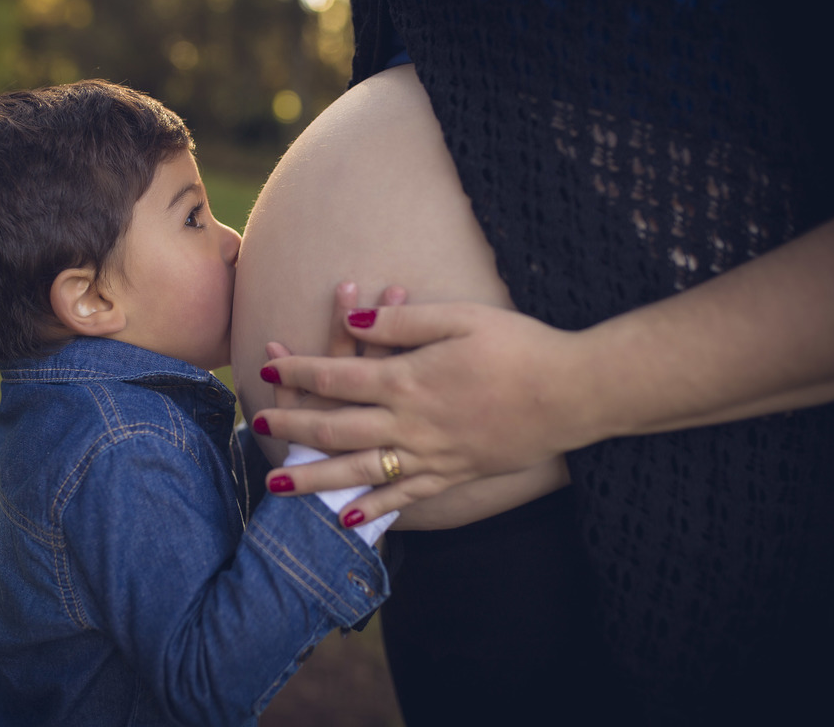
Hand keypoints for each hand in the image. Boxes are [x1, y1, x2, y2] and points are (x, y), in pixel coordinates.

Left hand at [255, 302, 590, 524]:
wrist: (574, 394)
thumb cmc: (519, 346)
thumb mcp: (459, 317)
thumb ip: (402, 319)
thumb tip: (352, 316)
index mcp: (408, 379)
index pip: (338, 374)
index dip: (299, 371)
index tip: (268, 366)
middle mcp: (412, 423)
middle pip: (337, 427)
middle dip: (295, 427)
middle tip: (260, 427)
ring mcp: (432, 455)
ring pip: (360, 471)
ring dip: (316, 479)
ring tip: (278, 486)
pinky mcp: (454, 475)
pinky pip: (406, 497)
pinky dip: (375, 509)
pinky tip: (350, 518)